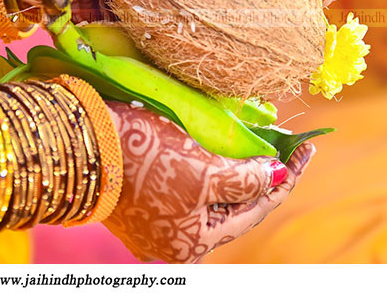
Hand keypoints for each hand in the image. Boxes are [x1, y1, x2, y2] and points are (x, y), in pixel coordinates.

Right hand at [103, 102, 315, 263]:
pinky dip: (202, 169)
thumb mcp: (205, 169)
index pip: (255, 210)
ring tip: (254, 143)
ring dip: (231, 170)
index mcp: (192, 245)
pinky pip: (181, 187)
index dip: (284, 178)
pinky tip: (214, 148)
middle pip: (230, 206)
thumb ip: (247, 178)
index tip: (306, 149)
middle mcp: (172, 243)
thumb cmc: (145, 158)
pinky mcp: (135, 202)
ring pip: (206, 196)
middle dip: (257, 175)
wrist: (80, 141)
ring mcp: (151, 224)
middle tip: (283, 144)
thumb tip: (278, 176)